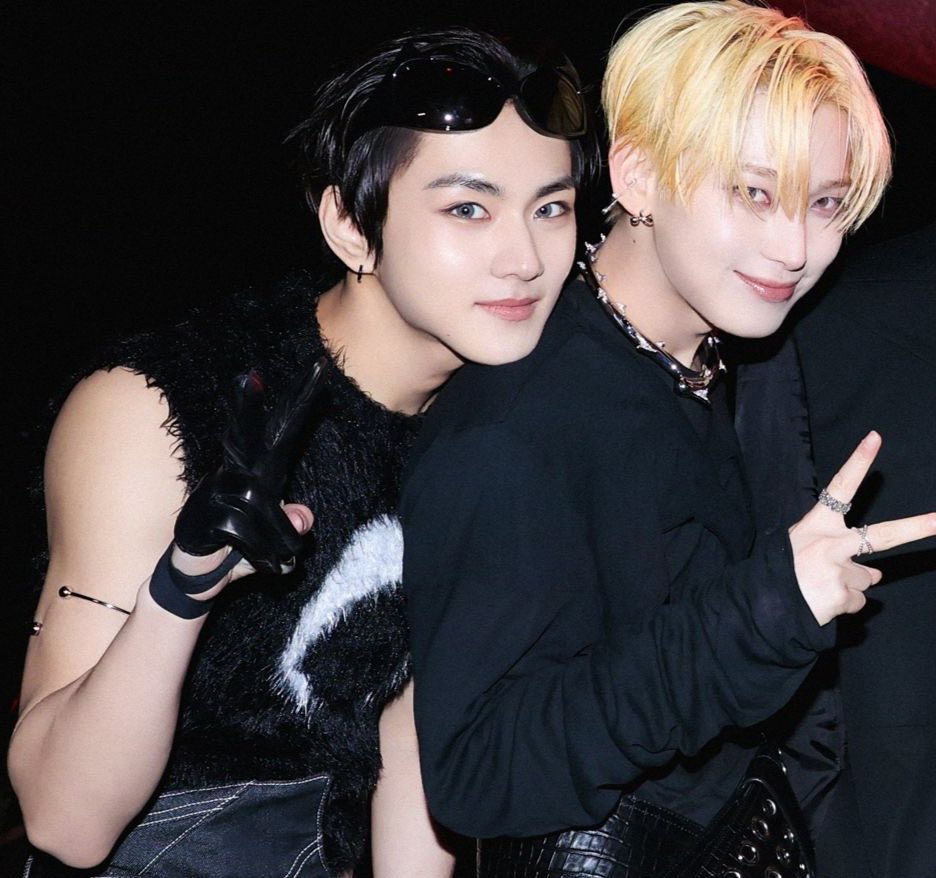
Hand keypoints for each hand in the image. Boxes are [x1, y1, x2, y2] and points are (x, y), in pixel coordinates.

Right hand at [173, 357, 327, 575]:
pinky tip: (265, 565)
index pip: (285, 428)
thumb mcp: (279, 535)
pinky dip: (264, 555)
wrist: (197, 575)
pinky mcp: (203, 515)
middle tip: (248, 375)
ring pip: (262, 506)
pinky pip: (246, 532)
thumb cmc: (243, 546)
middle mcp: (238, 472)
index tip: (320, 364)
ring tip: (282, 559)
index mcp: (261, 468)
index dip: (302, 398)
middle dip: (246, 406)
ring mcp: (216, 491)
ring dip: (280, 542)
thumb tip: (304, 517)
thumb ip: (293, 522)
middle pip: (245, 434)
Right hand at [789, 431, 935, 625]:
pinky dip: (844, 603)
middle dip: (917, 527)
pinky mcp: (842, 596)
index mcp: (818, 524)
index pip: (840, 487)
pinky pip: (858, 600)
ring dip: (849, 585)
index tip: (874, 438)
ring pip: (866, 578)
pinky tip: (822, 601)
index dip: (858, 462)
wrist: (763, 603)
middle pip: (884, 535)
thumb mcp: (799, 546)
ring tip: (820, 587)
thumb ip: (838, 552)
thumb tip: (875, 573)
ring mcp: (839, 570)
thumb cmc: (780, 569)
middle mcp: (831, 543)